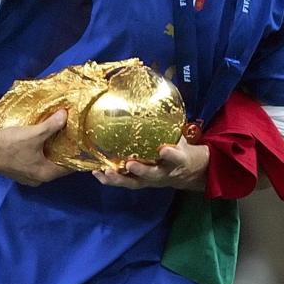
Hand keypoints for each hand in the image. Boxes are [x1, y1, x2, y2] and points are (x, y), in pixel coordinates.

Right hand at [0, 109, 72, 186]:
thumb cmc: (10, 144)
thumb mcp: (34, 133)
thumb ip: (52, 125)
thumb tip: (66, 114)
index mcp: (45, 174)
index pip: (69, 168)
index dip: (78, 157)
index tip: (84, 146)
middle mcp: (38, 179)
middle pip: (58, 167)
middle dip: (66, 154)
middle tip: (73, 140)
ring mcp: (26, 177)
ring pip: (46, 165)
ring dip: (52, 155)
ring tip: (60, 140)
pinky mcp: (17, 172)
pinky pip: (36, 164)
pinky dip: (41, 156)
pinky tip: (42, 144)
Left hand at [92, 136, 208, 190]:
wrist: (186, 172)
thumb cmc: (180, 150)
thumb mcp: (181, 137)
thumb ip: (170, 126)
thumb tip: (158, 101)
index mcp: (179, 160)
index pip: (177, 157)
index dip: (170, 154)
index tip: (164, 149)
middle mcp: (164, 173)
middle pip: (153, 174)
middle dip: (141, 170)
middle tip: (130, 164)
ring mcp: (150, 180)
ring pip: (135, 182)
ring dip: (120, 178)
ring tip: (106, 172)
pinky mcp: (140, 182)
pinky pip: (124, 182)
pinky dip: (110, 179)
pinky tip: (97, 172)